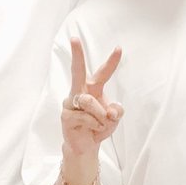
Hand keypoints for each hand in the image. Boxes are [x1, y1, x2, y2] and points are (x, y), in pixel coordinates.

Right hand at [60, 36, 123, 167]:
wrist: (86, 146)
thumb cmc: (99, 127)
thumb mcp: (114, 119)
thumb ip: (117, 111)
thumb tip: (111, 110)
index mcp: (93, 89)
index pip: (102, 73)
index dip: (112, 61)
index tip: (119, 48)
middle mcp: (80, 92)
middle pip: (77, 70)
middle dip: (77, 54)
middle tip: (74, 38)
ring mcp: (71, 103)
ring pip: (89, 101)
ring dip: (100, 114)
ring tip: (102, 123)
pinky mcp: (66, 115)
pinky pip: (85, 117)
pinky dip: (95, 125)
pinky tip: (92, 130)